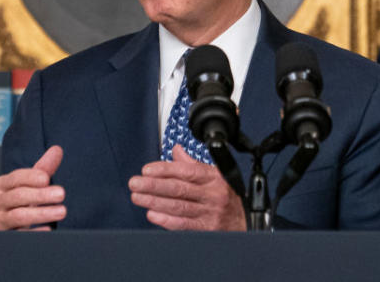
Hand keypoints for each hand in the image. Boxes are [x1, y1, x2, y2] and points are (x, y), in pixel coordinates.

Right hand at [0, 145, 65, 230]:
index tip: (47, 178)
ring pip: (18, 216)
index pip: (15, 178)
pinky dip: (34, 232)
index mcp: (0, 185)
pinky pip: (18, 236)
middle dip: (40, 195)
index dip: (31, 177)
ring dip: (41, 213)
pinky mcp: (1, 238)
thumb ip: (40, 170)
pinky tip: (48, 229)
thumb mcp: (23, 186)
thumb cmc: (12, 203)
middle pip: (18, 196)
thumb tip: (57, 149)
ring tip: (62, 211)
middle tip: (61, 194)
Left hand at [128, 144, 245, 230]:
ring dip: (154, 201)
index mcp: (213, 177)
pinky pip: (183, 224)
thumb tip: (175, 150)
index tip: (147, 170)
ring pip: (178, 206)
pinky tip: (152, 214)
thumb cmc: (226, 196)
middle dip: (153, 185)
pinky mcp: (206, 229)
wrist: (244, 221)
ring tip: (138, 197)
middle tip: (135, 183)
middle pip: (179, 188)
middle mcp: (211, 194)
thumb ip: (192, 164)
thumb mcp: (215, 175)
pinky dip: (166, 220)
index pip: (186, 171)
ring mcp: (209, 213)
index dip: (164, 169)